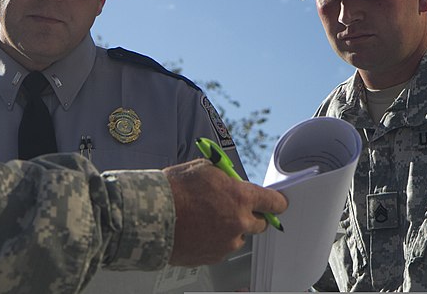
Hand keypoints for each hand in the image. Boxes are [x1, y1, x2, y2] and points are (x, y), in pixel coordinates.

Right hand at [165, 159, 287, 265]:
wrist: (150, 214)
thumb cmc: (174, 189)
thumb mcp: (204, 168)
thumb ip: (226, 177)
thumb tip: (233, 181)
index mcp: (241, 197)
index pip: (274, 202)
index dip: (276, 202)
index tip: (276, 203)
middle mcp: (239, 222)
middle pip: (260, 224)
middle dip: (250, 215)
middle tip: (232, 208)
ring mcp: (226, 243)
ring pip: (238, 236)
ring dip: (229, 228)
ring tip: (204, 218)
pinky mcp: (213, 257)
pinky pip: (221, 248)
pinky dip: (213, 240)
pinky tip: (197, 229)